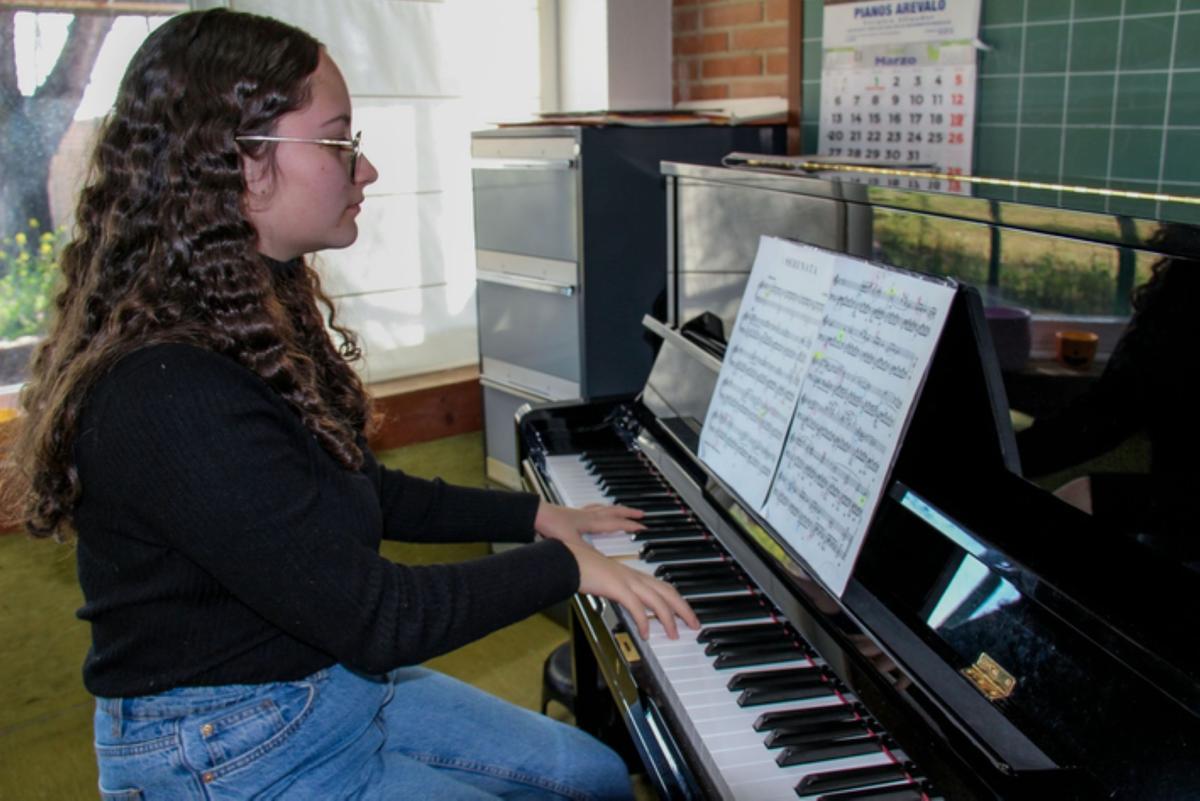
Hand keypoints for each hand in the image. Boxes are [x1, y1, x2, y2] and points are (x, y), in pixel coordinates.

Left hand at [534, 501, 644, 547]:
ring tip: (621, 509)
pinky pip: (589, 509)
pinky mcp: (569, 514)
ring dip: (614, 508)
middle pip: (613, 511)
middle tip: (641, 513)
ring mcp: (578, 513)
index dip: (631, 524)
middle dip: (628, 512)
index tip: (644, 526)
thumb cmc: (550, 527)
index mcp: (591, 522)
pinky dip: (596, 509)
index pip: (616, 522)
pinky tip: (594, 512)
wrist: (533, 516)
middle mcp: (587, 515)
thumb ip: (590, 554)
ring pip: (602, 508)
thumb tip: (605, 563)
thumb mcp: (573, 546)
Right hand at [563, 540, 699, 639]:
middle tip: (694, 625)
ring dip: (668, 618)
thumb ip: (619, 593)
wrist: (568, 559)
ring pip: (657, 600)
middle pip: (668, 592)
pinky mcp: (617, 587)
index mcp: (633, 574)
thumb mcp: (607, 582)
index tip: (686, 614)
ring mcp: (627, 580)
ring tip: (674, 634)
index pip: (663, 587)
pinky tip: (646, 633)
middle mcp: (634, 576)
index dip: (678, 601)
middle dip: (684, 609)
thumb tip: (628, 608)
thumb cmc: (583, 568)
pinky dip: (643, 620)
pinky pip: (636, 606)